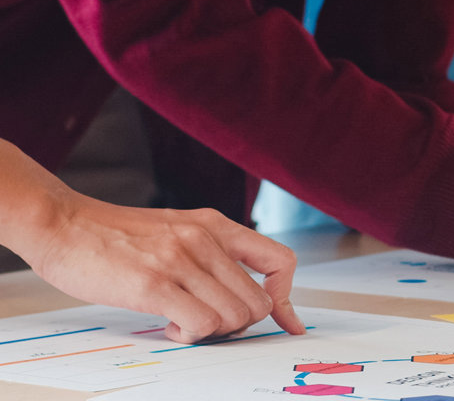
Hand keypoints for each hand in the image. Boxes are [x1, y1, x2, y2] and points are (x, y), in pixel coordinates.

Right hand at [15, 196, 302, 343]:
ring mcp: (181, 260)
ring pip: (235, 317)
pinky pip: (201, 324)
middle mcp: (205, 239)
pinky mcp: (154, 283)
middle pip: (258, 302)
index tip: (284, 322)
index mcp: (215, 225)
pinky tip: (168, 325)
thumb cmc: (114, 235)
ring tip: (182, 321)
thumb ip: (210, 253)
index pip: (280, 261)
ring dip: (213, 331)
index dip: (286, 298)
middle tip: (208, 323)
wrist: (62, 223)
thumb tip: (238, 292)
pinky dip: (190, 335)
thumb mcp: (176, 228)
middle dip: (239, 325)